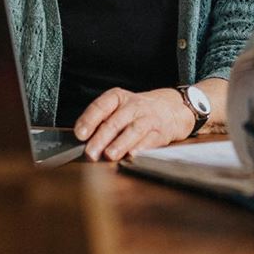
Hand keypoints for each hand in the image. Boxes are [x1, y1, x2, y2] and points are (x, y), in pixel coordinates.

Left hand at [74, 87, 194, 161]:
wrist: (173, 107)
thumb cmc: (139, 111)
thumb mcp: (120, 107)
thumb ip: (102, 122)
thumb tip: (83, 142)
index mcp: (118, 98)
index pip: (102, 106)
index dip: (90, 119)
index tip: (80, 134)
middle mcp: (133, 106)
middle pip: (115, 121)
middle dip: (101, 138)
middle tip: (90, 153)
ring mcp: (149, 118)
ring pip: (133, 130)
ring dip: (120, 143)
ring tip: (110, 155)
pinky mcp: (161, 132)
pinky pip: (151, 140)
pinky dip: (142, 148)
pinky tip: (133, 154)